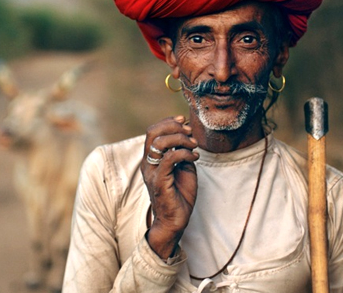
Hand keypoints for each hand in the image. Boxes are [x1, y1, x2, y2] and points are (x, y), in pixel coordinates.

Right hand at [141, 115, 198, 259]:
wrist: (176, 220)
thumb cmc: (179, 195)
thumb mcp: (183, 168)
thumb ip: (182, 152)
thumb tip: (188, 136)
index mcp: (151, 159)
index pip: (152, 132)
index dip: (167, 122)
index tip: (183, 121)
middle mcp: (148, 163)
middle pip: (152, 133)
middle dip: (173, 127)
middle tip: (189, 131)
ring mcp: (152, 172)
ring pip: (159, 143)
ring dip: (180, 139)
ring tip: (194, 145)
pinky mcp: (159, 181)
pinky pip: (169, 159)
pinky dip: (184, 153)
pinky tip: (194, 157)